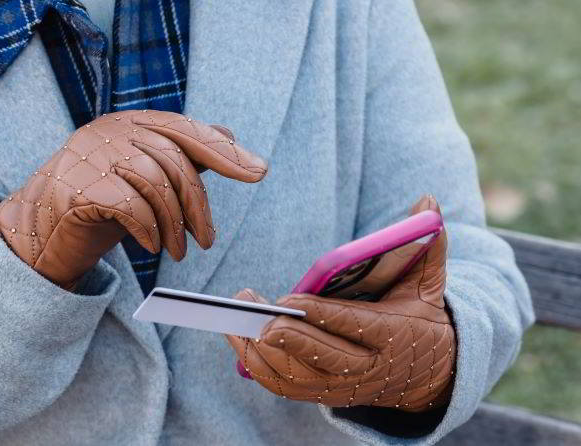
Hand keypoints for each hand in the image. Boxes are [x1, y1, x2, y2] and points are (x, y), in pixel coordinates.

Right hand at [0, 110, 267, 289]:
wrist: (42, 233)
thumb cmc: (101, 205)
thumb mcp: (147, 181)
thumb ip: (183, 158)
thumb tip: (231, 138)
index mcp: (131, 122)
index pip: (186, 130)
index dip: (223, 152)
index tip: (257, 173)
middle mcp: (110, 130)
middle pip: (174, 160)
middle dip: (198, 206)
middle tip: (206, 242)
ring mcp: (90, 154)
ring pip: (155, 182)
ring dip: (176, 224)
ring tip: (179, 251)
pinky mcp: (76, 186)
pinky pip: (129, 205)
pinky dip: (148, 229)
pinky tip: (151, 246)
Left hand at [226, 196, 454, 411]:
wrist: (428, 374)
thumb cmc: (419, 318)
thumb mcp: (428, 284)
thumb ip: (429, 245)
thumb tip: (427, 200)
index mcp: (392, 334)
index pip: (355, 326)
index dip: (322, 315)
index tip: (290, 299)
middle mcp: (368, 366)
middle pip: (325, 358)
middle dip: (291, 339)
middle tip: (261, 318)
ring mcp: (344, 386)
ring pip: (299, 377)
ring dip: (264, 353)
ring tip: (237, 320)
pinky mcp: (324, 394)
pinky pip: (286, 387)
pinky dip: (260, 367)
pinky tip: (239, 340)